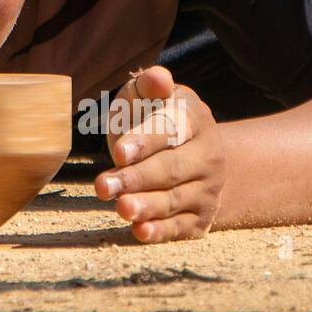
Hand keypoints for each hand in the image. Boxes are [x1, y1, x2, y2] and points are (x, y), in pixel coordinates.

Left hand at [94, 65, 225, 242]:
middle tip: (103, 186)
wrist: (188, 153)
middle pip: (171, 170)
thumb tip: (157, 79)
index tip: (118, 152)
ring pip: (175, 200)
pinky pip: (180, 228)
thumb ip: (151, 85)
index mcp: (194, 120)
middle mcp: (208, 156)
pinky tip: (139, 231)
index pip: (171, 131)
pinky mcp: (200, 218)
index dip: (144, 141)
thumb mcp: (149, 96)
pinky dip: (161, 232)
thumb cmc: (154, 118)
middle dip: (136, 179)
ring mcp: (207, 190)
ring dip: (146, 206)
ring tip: (121, 208)